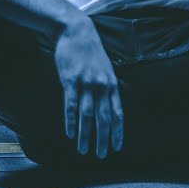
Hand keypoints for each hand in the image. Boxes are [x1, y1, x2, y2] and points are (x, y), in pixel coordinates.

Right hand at [53, 18, 124, 157]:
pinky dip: (71, 121)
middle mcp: (102, 86)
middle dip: (103, 139)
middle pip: (104, 118)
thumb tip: (110, 107)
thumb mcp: (106, 68)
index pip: (118, 113)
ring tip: (83, 151)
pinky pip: (71, 105)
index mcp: (112, 84)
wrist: (76, 31)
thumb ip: (108, 87)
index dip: (117, 132)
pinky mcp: (71, 81)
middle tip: (100, 156)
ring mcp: (86, 84)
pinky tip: (70, 134)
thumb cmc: (91, 52)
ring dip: (86, 135)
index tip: (117, 147)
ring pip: (87, 116)